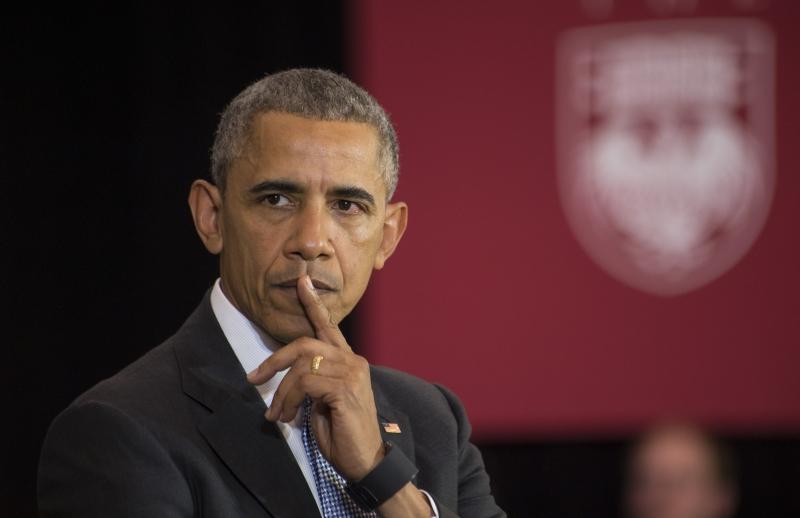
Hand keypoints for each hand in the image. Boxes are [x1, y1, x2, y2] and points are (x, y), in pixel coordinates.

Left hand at [247, 275, 383, 480]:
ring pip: (301, 366)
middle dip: (273, 360)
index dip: (313, 304)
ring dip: (281, 392)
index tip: (301, 282)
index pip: (329, 326)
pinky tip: (288, 417)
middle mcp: (353, 361)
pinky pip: (304, 383)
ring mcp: (352, 373)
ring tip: (277, 415)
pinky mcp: (345, 389)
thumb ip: (312, 384)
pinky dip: (288, 400)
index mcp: (349, 362)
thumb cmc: (343, 434)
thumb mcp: (323, 404)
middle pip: (305, 344)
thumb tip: (286, 381)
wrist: (366, 461)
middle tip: (253, 378)